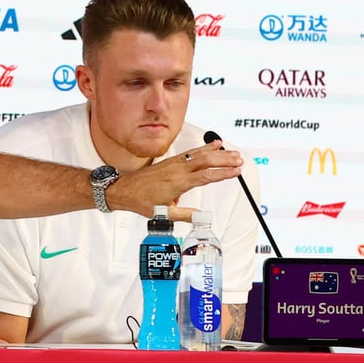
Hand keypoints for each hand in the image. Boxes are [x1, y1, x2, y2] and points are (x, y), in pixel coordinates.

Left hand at [109, 140, 242, 221]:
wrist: (123, 189)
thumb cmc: (141, 201)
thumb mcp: (164, 213)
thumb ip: (184, 215)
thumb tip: (201, 218)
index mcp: (177, 183)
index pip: (205, 176)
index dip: (222, 173)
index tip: (236, 172)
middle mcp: (177, 170)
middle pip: (206, 161)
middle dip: (224, 160)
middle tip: (240, 160)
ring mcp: (174, 163)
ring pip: (199, 154)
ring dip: (217, 152)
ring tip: (233, 152)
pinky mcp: (171, 160)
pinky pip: (191, 152)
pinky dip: (204, 147)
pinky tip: (214, 144)